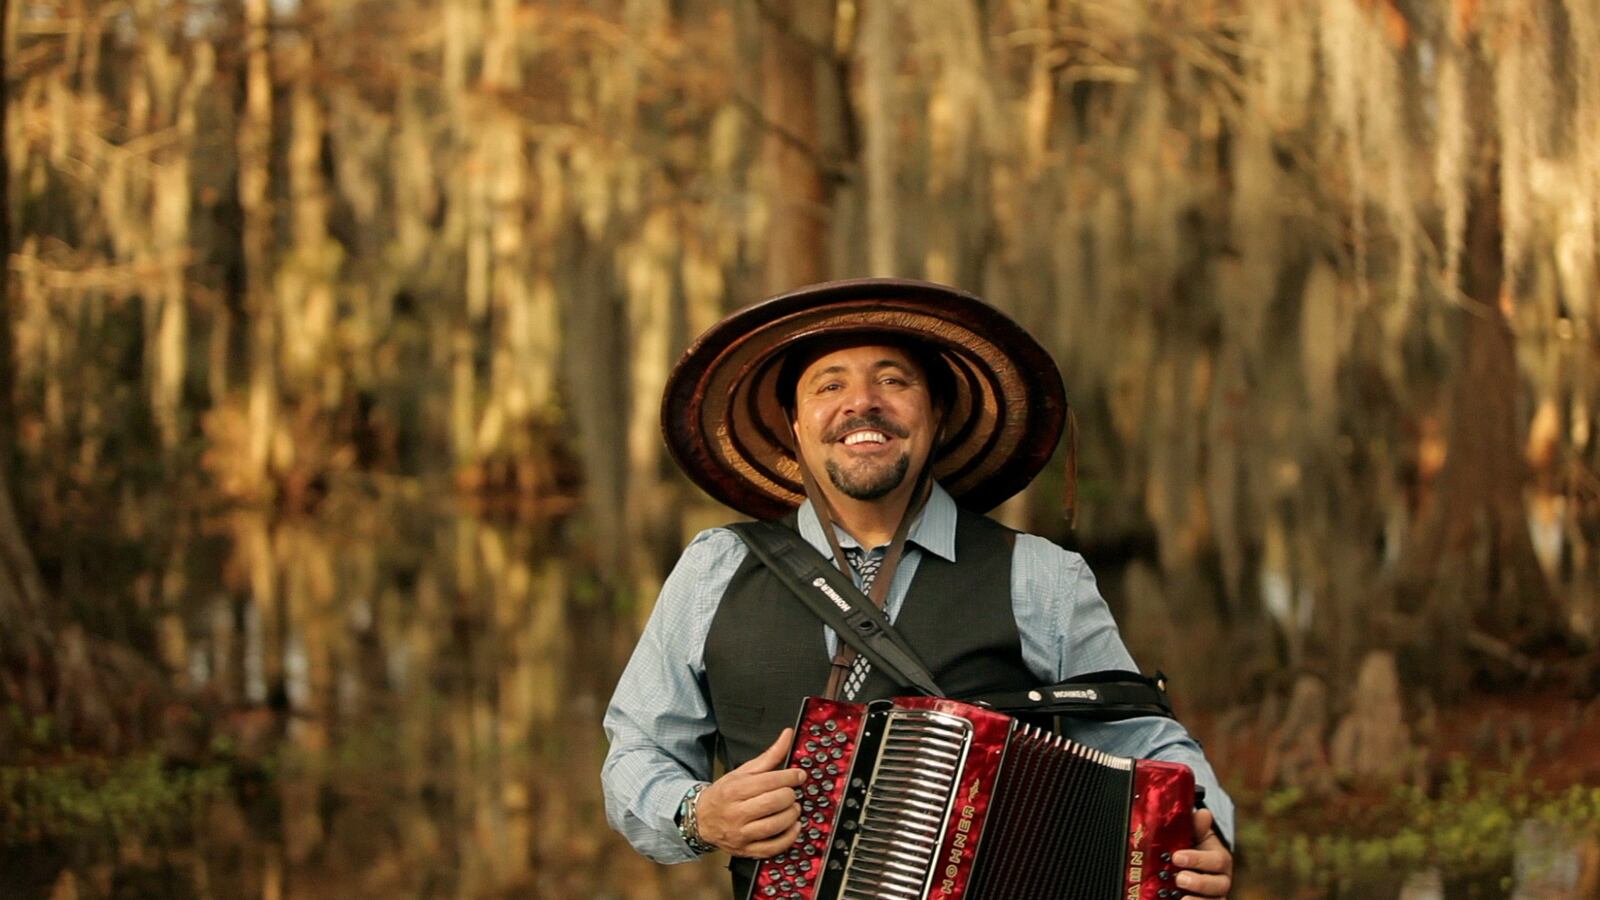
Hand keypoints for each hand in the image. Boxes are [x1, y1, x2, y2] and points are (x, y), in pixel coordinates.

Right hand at [694, 728, 808, 857]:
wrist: (700, 820)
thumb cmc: (724, 794)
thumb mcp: (743, 771)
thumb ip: (769, 755)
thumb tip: (788, 734)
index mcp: (734, 790)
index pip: (769, 781)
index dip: (790, 776)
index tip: (799, 775)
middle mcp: (736, 813)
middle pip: (774, 802)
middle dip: (790, 795)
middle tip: (791, 792)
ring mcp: (741, 834)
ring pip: (776, 825)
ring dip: (792, 814)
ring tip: (792, 808)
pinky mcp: (746, 850)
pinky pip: (773, 847)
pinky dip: (789, 837)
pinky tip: (793, 826)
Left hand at [1173, 807, 1231, 896]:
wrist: (1189, 867)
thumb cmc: (1192, 849)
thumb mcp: (1194, 836)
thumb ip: (1197, 826)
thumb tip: (1203, 813)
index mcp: (1220, 860)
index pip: (1216, 861)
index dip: (1197, 859)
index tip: (1177, 857)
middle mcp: (1221, 880)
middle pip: (1219, 885)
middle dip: (1199, 882)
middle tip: (1179, 878)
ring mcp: (1215, 896)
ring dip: (1198, 899)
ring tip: (1181, 897)